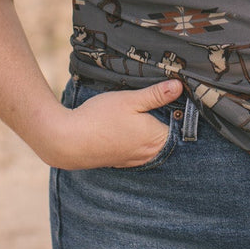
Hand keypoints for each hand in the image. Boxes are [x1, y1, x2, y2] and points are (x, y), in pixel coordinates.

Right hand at [43, 80, 178, 169]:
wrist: (68, 141)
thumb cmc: (100, 118)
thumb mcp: (130, 100)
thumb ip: (156, 95)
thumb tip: (179, 87)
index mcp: (156, 139)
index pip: (180, 126)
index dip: (181, 111)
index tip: (178, 97)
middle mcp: (149, 153)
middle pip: (168, 136)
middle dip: (167, 120)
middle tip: (162, 101)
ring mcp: (135, 160)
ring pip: (153, 144)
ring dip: (152, 131)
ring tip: (144, 113)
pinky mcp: (122, 161)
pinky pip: (139, 150)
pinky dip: (139, 139)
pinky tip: (129, 127)